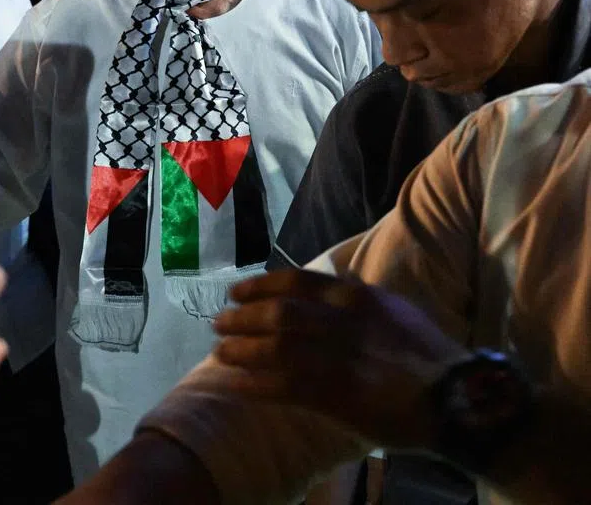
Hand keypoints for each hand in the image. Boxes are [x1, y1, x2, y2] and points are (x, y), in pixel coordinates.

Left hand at [213, 269, 469, 449]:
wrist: (461, 399)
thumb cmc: (431, 357)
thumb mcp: (397, 312)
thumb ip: (362, 300)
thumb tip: (334, 288)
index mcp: (358, 298)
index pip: (297, 282)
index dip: (260, 286)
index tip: (236, 292)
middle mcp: (344, 323)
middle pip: (277, 313)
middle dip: (242, 318)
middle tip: (218, 323)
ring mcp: (339, 358)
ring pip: (274, 348)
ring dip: (240, 349)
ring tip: (220, 353)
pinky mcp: (337, 395)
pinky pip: (282, 387)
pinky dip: (253, 385)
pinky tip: (235, 385)